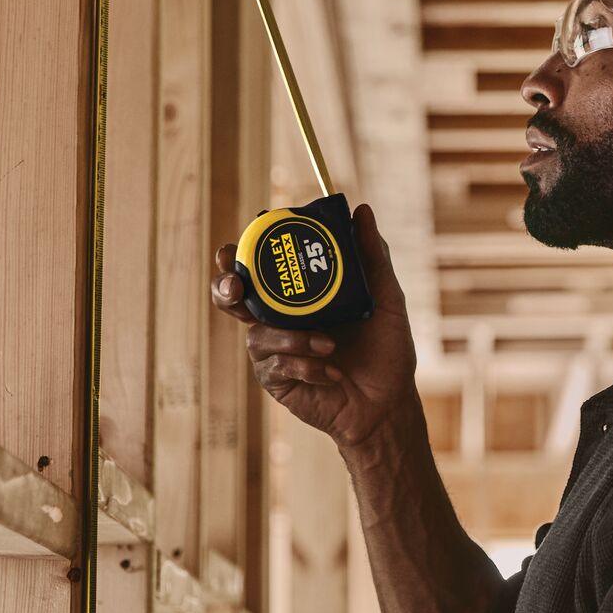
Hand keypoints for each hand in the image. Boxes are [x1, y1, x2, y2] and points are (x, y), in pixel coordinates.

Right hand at [212, 204, 418, 447]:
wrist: (388, 402)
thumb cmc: (387, 349)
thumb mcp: (386, 297)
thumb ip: (372, 256)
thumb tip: (362, 210)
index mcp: (300, 295)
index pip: (260, 266)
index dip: (240, 251)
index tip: (239, 239)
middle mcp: (280, 318)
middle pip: (233, 296)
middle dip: (224, 286)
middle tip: (236, 285)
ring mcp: (275, 349)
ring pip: (258, 332)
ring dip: (292, 337)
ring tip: (329, 344)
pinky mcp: (276, 379)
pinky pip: (276, 365)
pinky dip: (306, 365)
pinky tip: (332, 372)